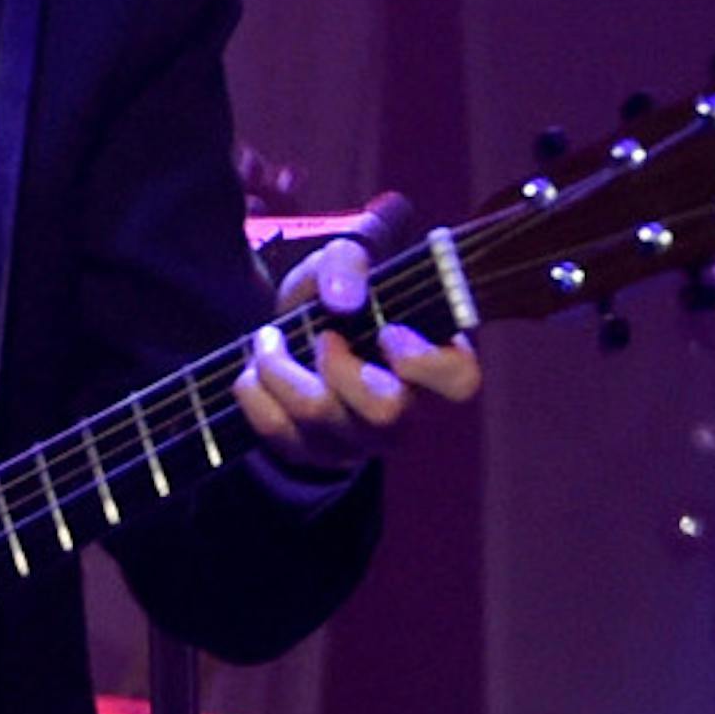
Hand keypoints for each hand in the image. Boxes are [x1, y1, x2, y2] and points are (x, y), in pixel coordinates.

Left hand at [235, 233, 481, 471]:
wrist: (296, 337)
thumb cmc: (339, 296)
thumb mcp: (345, 260)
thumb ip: (347, 262)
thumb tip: (342, 301)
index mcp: (435, 366)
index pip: (459, 382)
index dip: (423, 360)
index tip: (388, 330)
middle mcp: (405, 415)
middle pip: (386, 412)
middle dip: (340, 365)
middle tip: (323, 337)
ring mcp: (357, 442)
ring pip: (319, 416)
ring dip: (280, 367)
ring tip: (269, 339)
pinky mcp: (311, 454)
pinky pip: (277, 430)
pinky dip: (255, 390)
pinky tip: (256, 367)